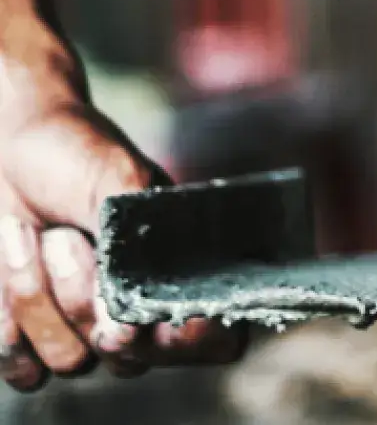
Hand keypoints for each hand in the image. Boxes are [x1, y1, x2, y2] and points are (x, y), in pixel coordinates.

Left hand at [0, 64, 245, 390]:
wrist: (11, 150)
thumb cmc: (77, 157)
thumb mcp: (121, 182)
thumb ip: (136, 239)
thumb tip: (129, 304)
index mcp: (180, 276)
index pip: (214, 342)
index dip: (191, 339)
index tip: (146, 310)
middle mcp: (138, 318)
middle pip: (129, 358)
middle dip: (87, 297)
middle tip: (68, 239)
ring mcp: (82, 336)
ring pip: (70, 360)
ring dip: (39, 292)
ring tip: (39, 233)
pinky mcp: (29, 345)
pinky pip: (23, 368)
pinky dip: (10, 315)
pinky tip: (16, 259)